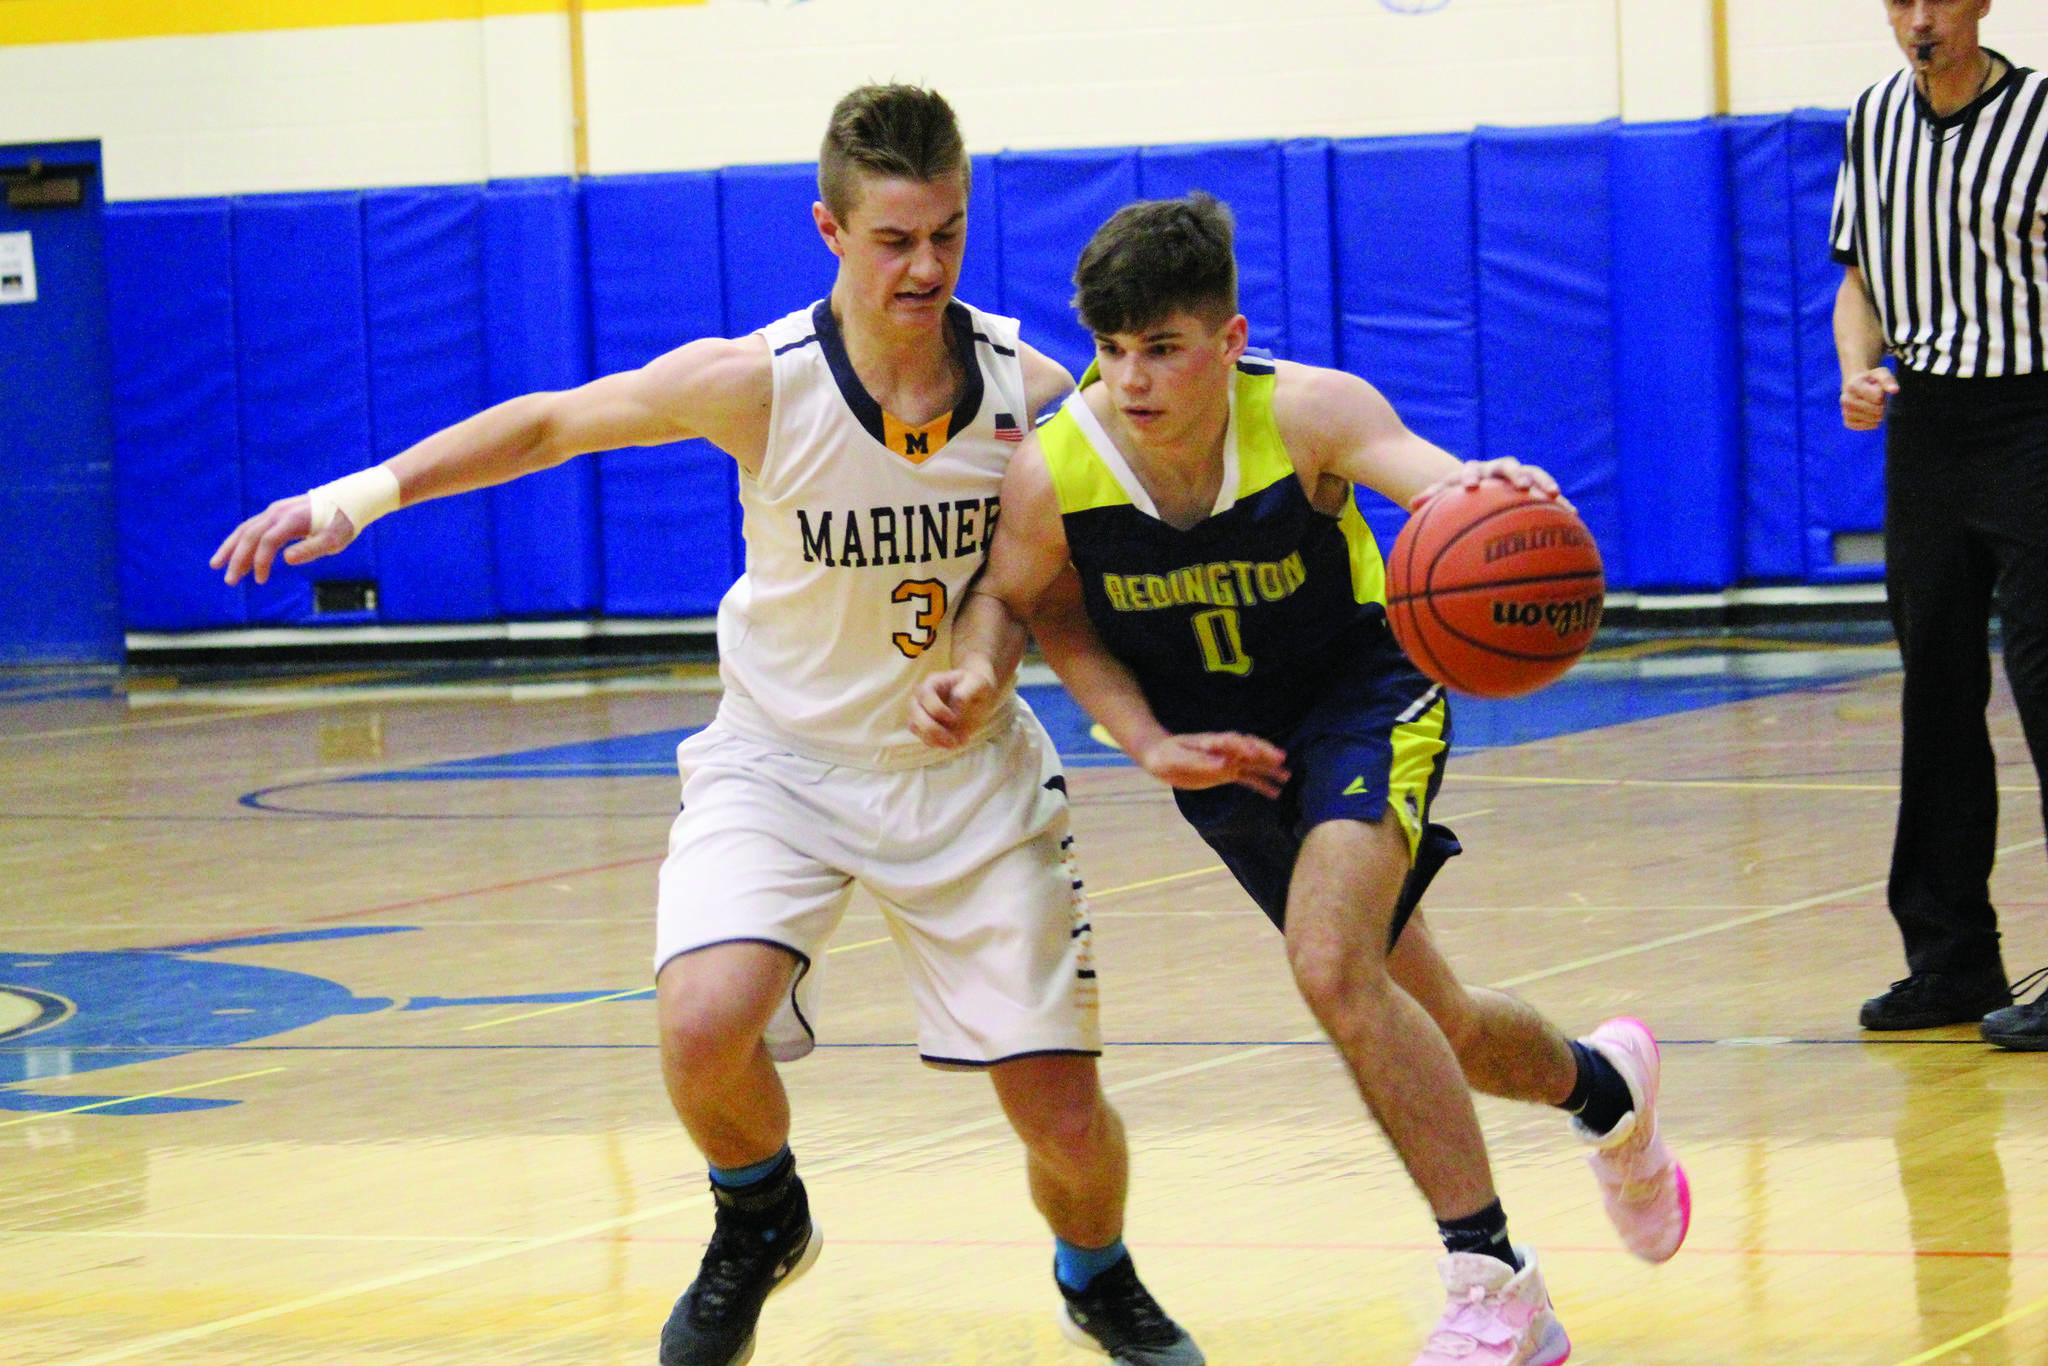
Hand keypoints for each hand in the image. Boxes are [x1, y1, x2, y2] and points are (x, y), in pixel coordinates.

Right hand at [210, 497, 357, 585]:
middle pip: (250, 535)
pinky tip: (236, 556)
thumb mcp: (335, 539)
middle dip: (237, 558)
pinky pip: (252, 528)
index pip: (267, 541)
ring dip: (231, 548)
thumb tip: (287, 560)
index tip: (260, 580)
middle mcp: (278, 512)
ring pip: (246, 529)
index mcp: (291, 519)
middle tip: (229, 581)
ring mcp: (274, 511)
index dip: (260, 561)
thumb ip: (312, 548)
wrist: (349, 500)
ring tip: (216, 566)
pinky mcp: (275, 514)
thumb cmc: (343, 523)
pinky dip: (241, 541)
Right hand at [910, 664, 1001, 748]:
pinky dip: (937, 743)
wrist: (977, 695)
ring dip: (933, 739)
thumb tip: (957, 703)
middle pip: (915, 713)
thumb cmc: (976, 685)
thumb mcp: (978, 683)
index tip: (954, 717)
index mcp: (933, 682)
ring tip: (954, 743)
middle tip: (952, 740)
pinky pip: (923, 737)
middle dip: (932, 729)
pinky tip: (954, 743)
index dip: (937, 709)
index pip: (925, 695)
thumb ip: (967, 691)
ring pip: (914, 727)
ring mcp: (921, 711)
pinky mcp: (925, 726)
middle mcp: (922, 696)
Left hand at [1135, 732, 1291, 797]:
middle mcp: (1224, 749)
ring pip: (1252, 763)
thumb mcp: (1178, 758)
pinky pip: (1247, 778)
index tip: (1254, 753)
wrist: (1160, 758)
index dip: (1242, 746)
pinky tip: (1275, 793)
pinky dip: (1261, 784)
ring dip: (1269, 768)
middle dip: (1264, 752)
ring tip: (1287, 776)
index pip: (1230, 741)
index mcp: (1211, 742)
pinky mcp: (1227, 773)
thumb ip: (1199, 761)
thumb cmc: (1166, 755)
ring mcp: (1227, 760)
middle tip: (1281, 758)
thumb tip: (1222, 764)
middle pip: (1248, 748)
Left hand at [1408, 458, 1568, 511]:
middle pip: (1507, 467)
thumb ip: (1431, 498)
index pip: (1471, 469)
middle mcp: (1497, 469)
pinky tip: (1572, 514)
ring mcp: (1517, 475)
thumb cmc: (1456, 495)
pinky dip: (1559, 502)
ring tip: (1553, 494)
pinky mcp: (1533, 485)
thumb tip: (1411, 504)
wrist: (1476, 483)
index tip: (1470, 487)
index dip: (1471, 476)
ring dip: (1541, 482)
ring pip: (1532, 474)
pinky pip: (1548, 492)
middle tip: (1521, 486)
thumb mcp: (1443, 496)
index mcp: (1473, 470)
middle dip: (1515, 475)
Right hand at [1841, 367, 1897, 430]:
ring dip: (1878, 415)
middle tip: (1879, 401)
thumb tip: (1895, 390)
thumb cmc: (1870, 380)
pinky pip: (1866, 426)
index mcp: (1853, 386)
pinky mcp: (1847, 422)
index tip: (1878, 390)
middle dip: (1883, 406)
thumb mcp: (1880, 374)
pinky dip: (1872, 422)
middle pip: (1875, 410)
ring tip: (1875, 407)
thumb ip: (1888, 380)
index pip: (1877, 398)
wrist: (1854, 386)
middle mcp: (1846, 400)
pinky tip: (1871, 415)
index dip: (1883, 395)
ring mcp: (1845, 412)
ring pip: (1872, 419)